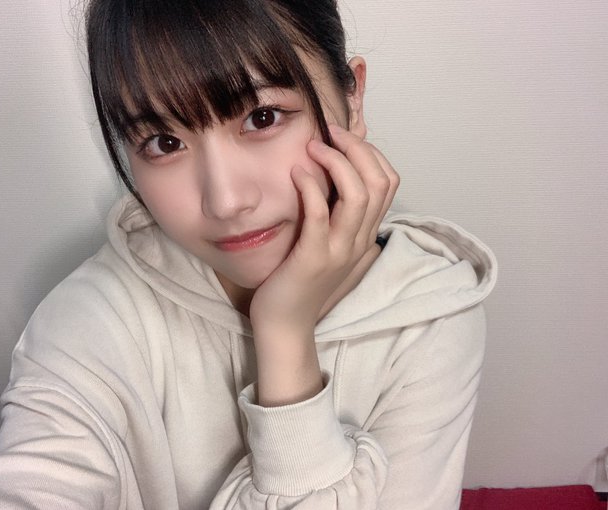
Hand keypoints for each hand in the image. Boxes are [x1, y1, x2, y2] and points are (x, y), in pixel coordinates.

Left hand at [248, 125, 398, 405]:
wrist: (286, 325)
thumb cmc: (302, 281)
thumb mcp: (329, 245)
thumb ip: (339, 218)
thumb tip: (337, 182)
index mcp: (365, 234)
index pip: (389, 182)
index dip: (371, 152)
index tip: (343, 137)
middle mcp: (360, 240)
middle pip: (380, 182)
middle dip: (357, 148)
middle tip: (330, 132)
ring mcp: (339, 250)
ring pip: (358, 194)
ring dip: (338, 161)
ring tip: (314, 146)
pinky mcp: (314, 258)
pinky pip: (321, 214)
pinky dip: (311, 187)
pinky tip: (297, 172)